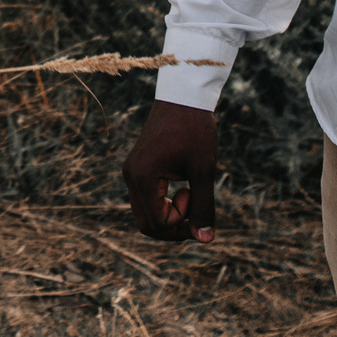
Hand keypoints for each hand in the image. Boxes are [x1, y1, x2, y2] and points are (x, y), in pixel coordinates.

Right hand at [122, 100, 220, 241]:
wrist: (183, 96)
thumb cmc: (195, 130)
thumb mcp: (203, 170)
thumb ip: (203, 206)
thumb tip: (205, 239)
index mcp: (143, 177)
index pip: (158, 224)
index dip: (182, 224)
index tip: (198, 199)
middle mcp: (130, 176)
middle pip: (147, 225)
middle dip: (174, 226)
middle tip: (197, 207)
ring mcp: (132, 172)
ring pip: (146, 213)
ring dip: (170, 214)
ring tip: (191, 194)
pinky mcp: (138, 168)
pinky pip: (147, 199)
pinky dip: (165, 203)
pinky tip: (184, 187)